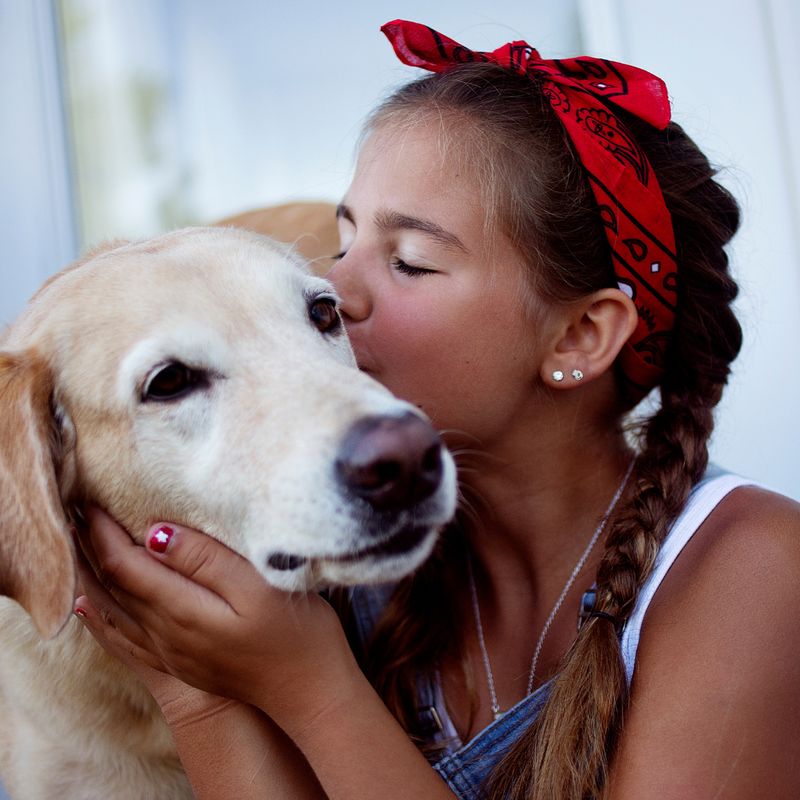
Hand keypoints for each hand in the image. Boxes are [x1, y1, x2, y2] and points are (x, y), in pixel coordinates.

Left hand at [75, 508, 360, 733]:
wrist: (310, 693)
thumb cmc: (297, 633)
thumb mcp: (260, 588)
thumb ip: (207, 560)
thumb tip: (157, 533)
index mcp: (183, 611)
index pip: (126, 565)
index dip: (104, 532)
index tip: (90, 499)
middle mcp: (166, 635)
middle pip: (113, 587)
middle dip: (92, 548)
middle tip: (76, 511)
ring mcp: (172, 653)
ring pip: (115, 611)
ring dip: (92, 577)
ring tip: (76, 547)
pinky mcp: (182, 663)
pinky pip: (125, 637)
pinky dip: (102, 618)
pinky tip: (90, 609)